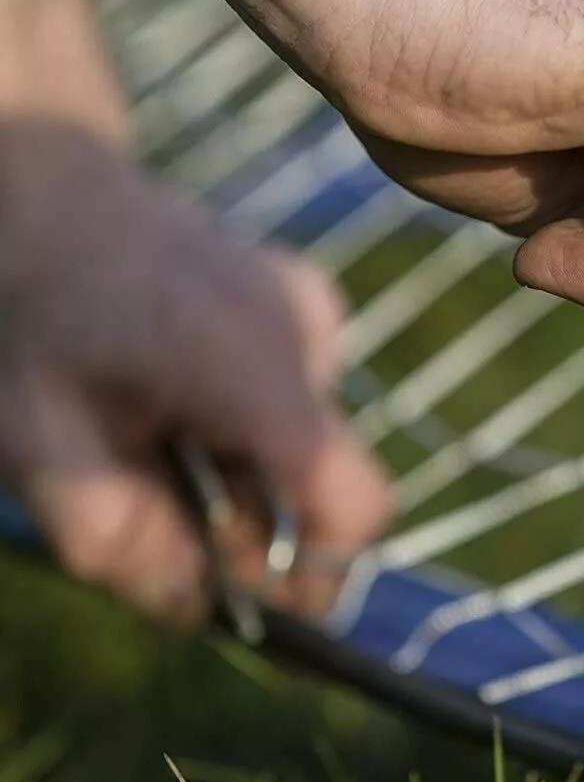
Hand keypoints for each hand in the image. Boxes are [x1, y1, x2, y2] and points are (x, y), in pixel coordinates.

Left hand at [0, 120, 390, 626]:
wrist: (35, 176)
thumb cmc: (24, 308)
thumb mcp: (33, 440)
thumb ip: (114, 536)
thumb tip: (194, 604)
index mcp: (253, 369)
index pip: (353, 505)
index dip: (319, 572)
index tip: (259, 597)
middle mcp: (308, 338)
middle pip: (314, 482)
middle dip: (247, 521)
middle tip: (154, 505)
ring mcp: (314, 311)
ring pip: (301, 442)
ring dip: (239, 469)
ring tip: (149, 435)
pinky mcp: (306, 298)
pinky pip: (295, 394)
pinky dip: (243, 421)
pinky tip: (174, 392)